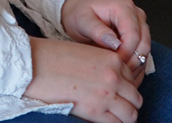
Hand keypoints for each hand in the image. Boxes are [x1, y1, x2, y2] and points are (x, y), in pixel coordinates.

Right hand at [25, 38, 141, 122]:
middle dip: (129, 104)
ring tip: (113, 117)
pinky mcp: (95, 110)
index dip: (126, 89)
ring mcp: (107, 95)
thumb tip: (111, 82)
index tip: (119, 95)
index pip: (133, 80)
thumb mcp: (87, 54)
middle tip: (118, 108)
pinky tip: (103, 120)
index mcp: (112, 59)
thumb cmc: (54, 57)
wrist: (35, 65)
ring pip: (131, 114)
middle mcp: (114, 77)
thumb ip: (103, 66)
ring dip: (125, 117)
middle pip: (136, 98)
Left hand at [61, 0, 150, 80]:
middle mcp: (136, 14)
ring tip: (117, 74)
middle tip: (115, 72)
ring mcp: (140, 25)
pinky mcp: (140, 35)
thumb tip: (115, 43)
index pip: (133, 35)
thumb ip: (97, 31)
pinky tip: (122, 73)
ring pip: (145, 51)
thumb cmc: (80, 14)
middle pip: (143, 44)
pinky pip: (143, 54)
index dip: (125, 53)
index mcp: (123, 8)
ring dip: (134, 66)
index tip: (112, 64)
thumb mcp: (82, 21)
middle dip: (130, 62)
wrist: (80, 12)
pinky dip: (135, 66)